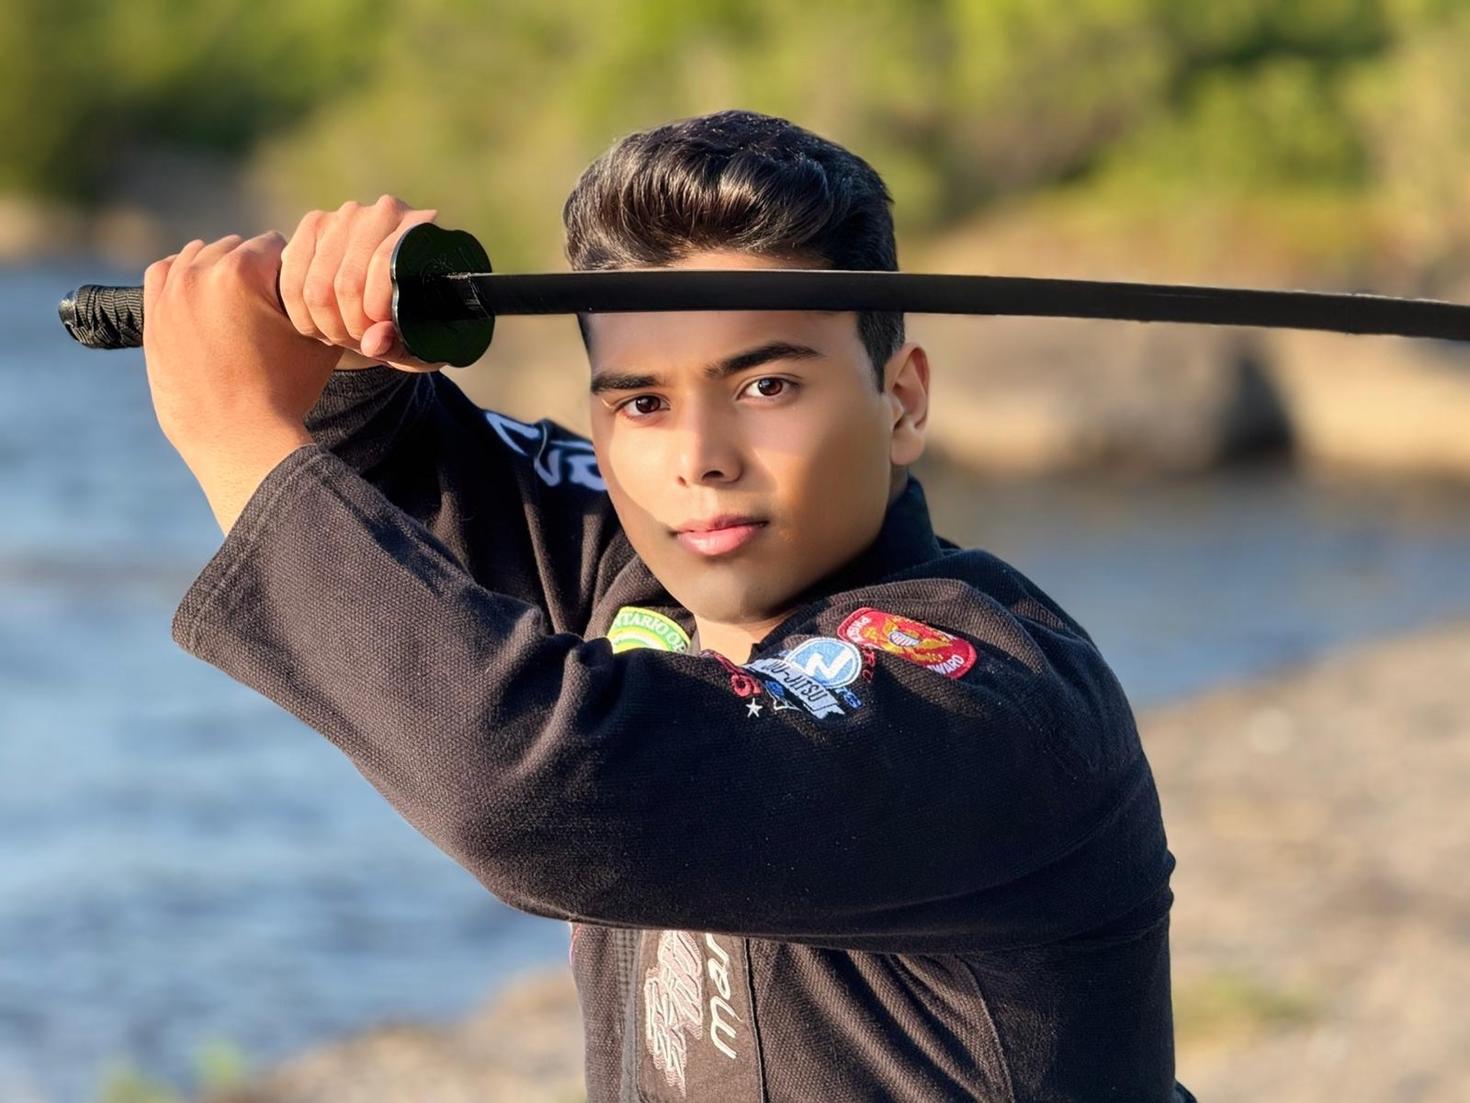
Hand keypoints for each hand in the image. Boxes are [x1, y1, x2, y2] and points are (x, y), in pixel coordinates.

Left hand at [142, 232, 332, 533]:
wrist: (238, 438)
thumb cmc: (285, 391)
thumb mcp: (320, 340)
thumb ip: (321, 298)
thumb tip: (326, 279)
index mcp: (242, 271)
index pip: (276, 244)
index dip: (293, 269)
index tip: (295, 293)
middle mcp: (200, 273)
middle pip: (237, 248)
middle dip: (254, 271)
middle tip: (268, 306)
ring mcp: (171, 294)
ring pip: (200, 257)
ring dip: (220, 272)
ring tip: (238, 307)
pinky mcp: (153, 315)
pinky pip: (164, 274)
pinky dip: (184, 279)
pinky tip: (203, 300)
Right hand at [279, 195, 443, 371]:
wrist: (395, 293)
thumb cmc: (414, 318)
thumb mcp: (417, 338)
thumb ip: (399, 343)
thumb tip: (373, 342)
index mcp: (422, 229)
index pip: (383, 265)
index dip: (376, 311)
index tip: (379, 333)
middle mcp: (384, 212)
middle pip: (347, 282)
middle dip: (350, 326)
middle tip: (359, 341)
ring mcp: (346, 216)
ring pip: (316, 286)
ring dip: (326, 325)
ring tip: (343, 336)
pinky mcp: (313, 225)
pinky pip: (291, 281)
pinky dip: (302, 314)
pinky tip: (320, 325)